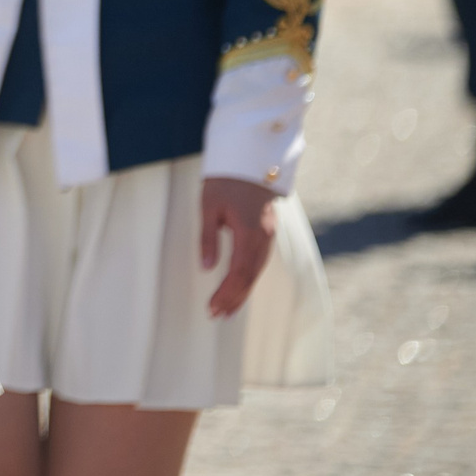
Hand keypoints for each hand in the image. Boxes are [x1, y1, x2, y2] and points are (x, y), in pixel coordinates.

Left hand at [199, 176, 277, 318]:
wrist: (250, 160)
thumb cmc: (225, 181)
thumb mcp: (208, 206)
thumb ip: (208, 237)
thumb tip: (207, 268)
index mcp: (249, 232)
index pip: (238, 272)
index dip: (226, 293)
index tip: (212, 308)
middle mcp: (263, 238)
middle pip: (250, 277)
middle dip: (233, 298)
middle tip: (215, 315)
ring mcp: (268, 236)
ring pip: (256, 272)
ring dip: (241, 292)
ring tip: (226, 310)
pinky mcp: (267, 234)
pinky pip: (259, 263)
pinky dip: (248, 279)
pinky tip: (239, 289)